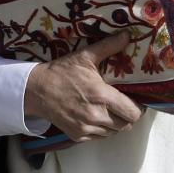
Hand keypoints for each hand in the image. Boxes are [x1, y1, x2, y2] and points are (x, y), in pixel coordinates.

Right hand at [23, 30, 141, 142]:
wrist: (36, 90)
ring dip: (115, 123)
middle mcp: (96, 116)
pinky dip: (101, 129)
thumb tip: (126, 36)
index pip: (133, 113)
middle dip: (127, 116)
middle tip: (122, 105)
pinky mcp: (77, 136)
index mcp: (101, 96)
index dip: (137, 108)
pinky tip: (95, 116)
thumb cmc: (62, 73)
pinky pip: (99, 137)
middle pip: (126, 125)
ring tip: (108, 110)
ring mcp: (86, 128)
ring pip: (113, 132)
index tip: (133, 100)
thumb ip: (108, 47)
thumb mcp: (84, 57)